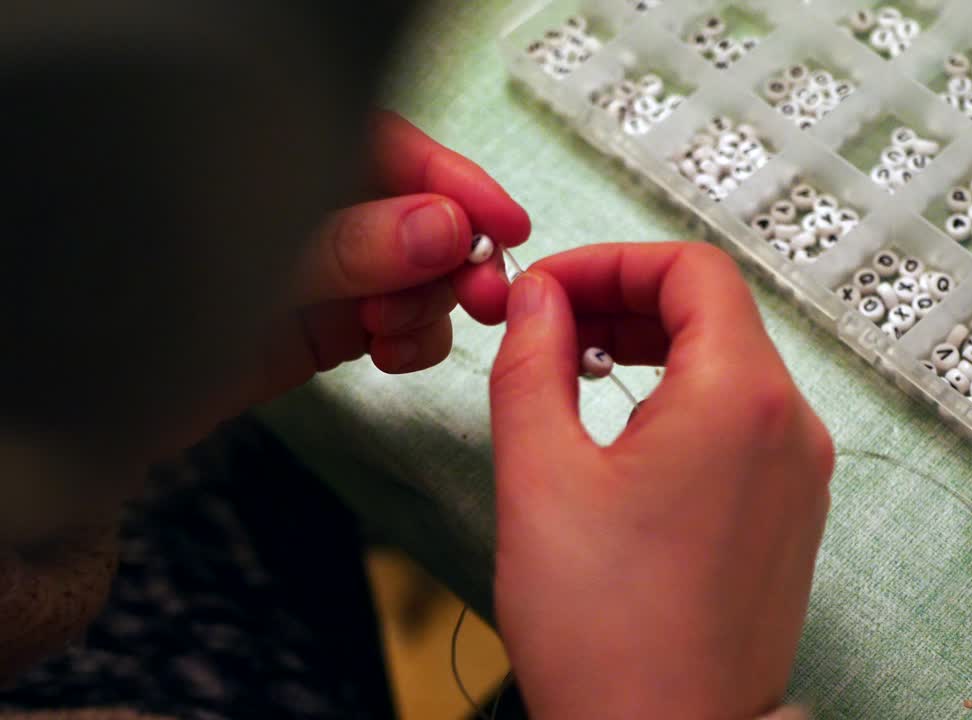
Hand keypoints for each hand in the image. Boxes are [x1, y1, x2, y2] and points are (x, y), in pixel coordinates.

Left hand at [153, 110, 529, 455]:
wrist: (96, 403)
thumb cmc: (144, 306)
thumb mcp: (254, 264)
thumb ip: (347, 245)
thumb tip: (442, 228)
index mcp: (285, 163)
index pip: (392, 153)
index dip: (456, 183)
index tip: (505, 224)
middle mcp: (315, 212)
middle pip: (422, 219)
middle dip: (454, 255)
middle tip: (480, 295)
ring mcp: (326, 270)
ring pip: (420, 276)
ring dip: (432, 304)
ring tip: (398, 332)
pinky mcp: (329, 327)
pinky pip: (400, 323)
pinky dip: (413, 340)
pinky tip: (392, 353)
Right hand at [489, 243, 833, 718]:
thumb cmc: (608, 631)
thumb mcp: (540, 476)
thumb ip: (533, 362)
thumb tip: (540, 299)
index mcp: (741, 398)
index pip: (692, 271)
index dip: (612, 262)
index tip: (551, 288)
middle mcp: (791, 427)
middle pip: (716, 313)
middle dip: (627, 301)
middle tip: (552, 326)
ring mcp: (800, 475)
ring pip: (732, 366)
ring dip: (655, 349)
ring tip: (577, 373)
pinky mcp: (791, 516)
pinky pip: (745, 423)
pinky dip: (686, 401)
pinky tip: (626, 431)